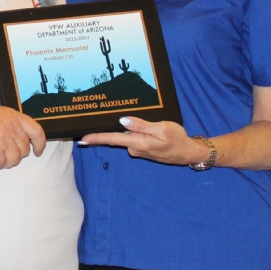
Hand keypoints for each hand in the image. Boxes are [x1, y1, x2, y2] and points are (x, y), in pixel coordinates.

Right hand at [0, 106, 46, 169]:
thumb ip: (12, 125)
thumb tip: (24, 140)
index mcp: (11, 116)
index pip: (36, 130)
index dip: (40, 143)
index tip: (38, 151)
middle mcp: (9, 126)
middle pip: (24, 150)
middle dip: (14, 155)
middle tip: (2, 152)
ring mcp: (1, 138)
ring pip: (14, 160)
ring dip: (4, 161)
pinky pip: (0, 165)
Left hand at [80, 117, 203, 165]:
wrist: (187, 153)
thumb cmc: (177, 139)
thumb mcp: (162, 129)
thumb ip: (142, 125)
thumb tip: (123, 121)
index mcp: (138, 142)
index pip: (113, 139)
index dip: (97, 138)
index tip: (83, 139)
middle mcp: (135, 148)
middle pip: (116, 138)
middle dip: (104, 132)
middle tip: (92, 122)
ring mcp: (138, 150)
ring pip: (126, 137)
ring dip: (124, 130)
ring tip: (121, 116)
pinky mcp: (142, 149)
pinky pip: (132, 139)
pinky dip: (131, 133)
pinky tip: (135, 126)